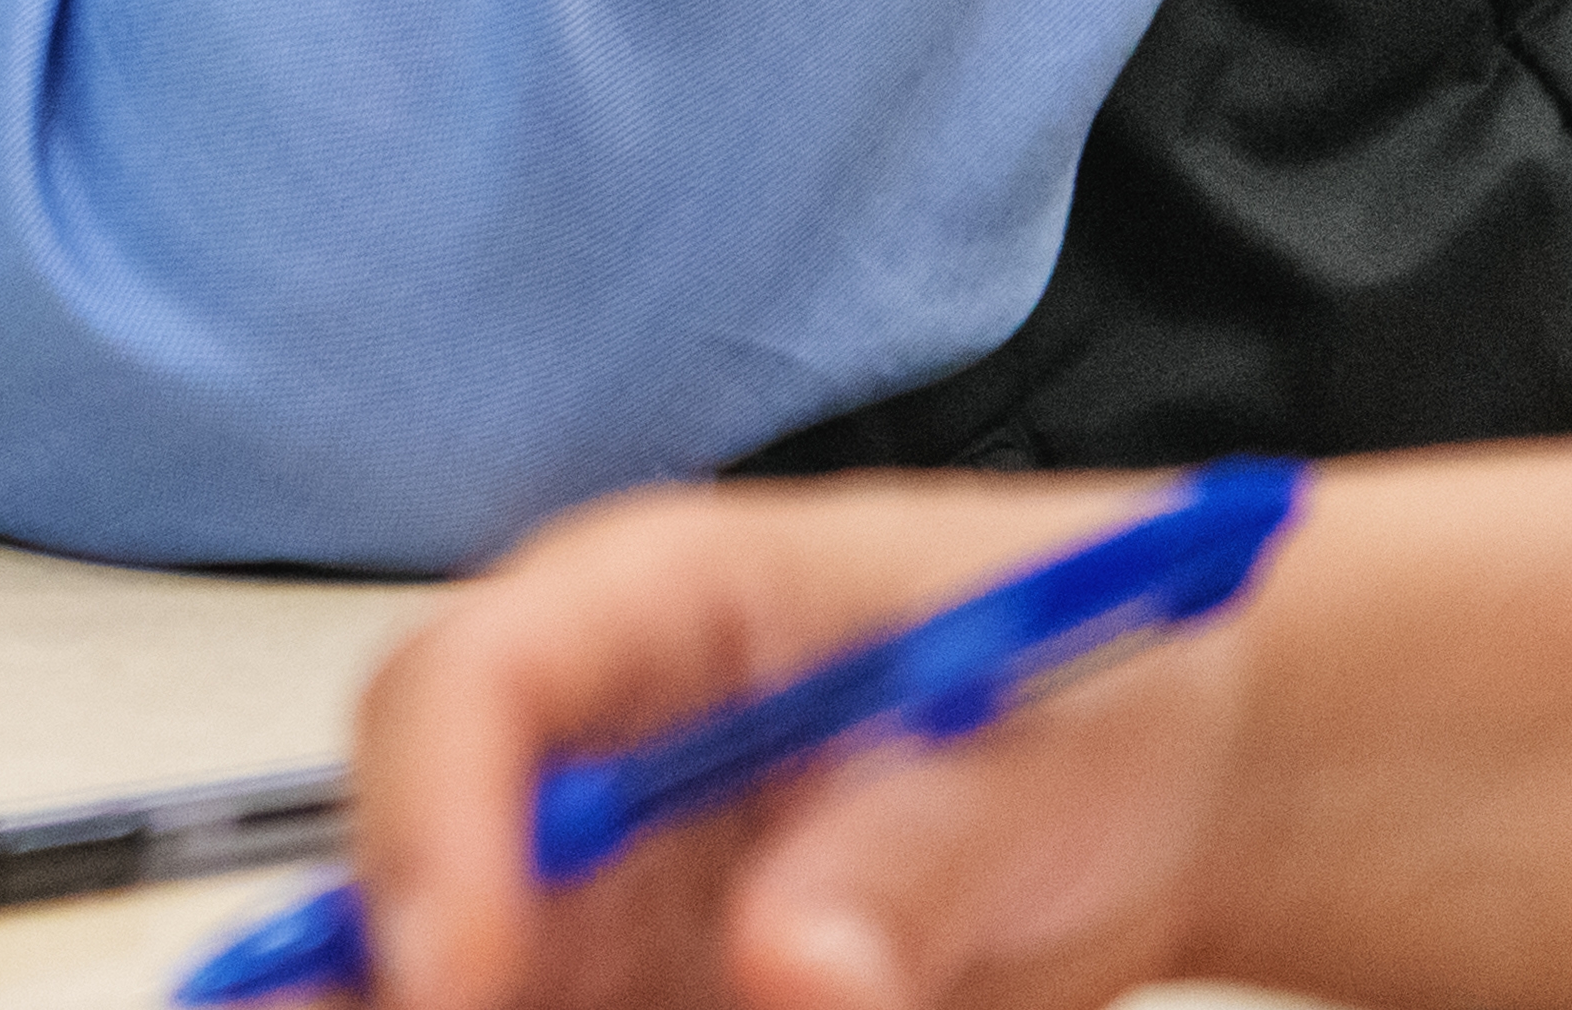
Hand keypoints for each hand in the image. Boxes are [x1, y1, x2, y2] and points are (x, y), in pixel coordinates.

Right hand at [332, 477, 1231, 1009]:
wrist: (1168, 778)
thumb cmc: (1088, 684)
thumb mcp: (1030, 750)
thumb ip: (908, 858)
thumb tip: (786, 968)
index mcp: (651, 602)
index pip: (474, 682)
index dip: (433, 825)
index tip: (457, 974)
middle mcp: (595, 744)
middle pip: (420, 849)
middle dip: (404, 969)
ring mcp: (618, 881)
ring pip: (479, 967)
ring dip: (498, 1002)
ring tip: (679, 1009)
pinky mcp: (661, 984)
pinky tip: (753, 1007)